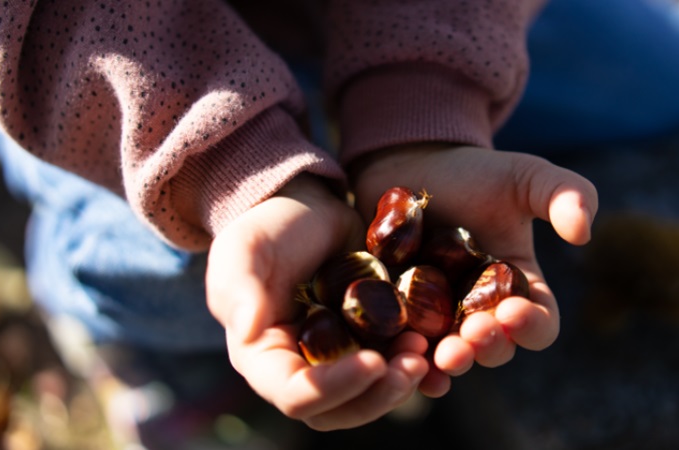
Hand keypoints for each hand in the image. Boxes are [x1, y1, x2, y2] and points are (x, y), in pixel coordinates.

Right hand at [205, 174, 428, 429]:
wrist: (307, 206)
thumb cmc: (269, 227)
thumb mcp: (245, 250)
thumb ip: (240, 290)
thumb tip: (247, 332)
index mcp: (265, 358)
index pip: (294, 394)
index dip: (333, 388)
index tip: (372, 362)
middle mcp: (303, 368)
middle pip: (339, 409)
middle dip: (377, 396)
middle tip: (413, 366)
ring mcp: (340, 357)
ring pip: (371, 394)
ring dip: (400, 382)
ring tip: (425, 349)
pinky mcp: (371, 340)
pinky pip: (394, 365)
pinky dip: (417, 362)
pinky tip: (438, 342)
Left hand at [350, 144, 597, 396]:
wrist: (412, 166)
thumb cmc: (474, 173)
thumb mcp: (525, 176)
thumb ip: (564, 194)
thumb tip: (584, 234)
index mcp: (519, 287)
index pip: (540, 323)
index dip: (532, 326)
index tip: (514, 312)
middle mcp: (482, 311)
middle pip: (496, 348)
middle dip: (489, 347)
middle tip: (474, 333)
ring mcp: (441, 319)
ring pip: (453, 357)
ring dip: (454, 362)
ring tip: (444, 354)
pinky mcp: (401, 318)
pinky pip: (409, 352)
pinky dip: (411, 364)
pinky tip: (408, 362)